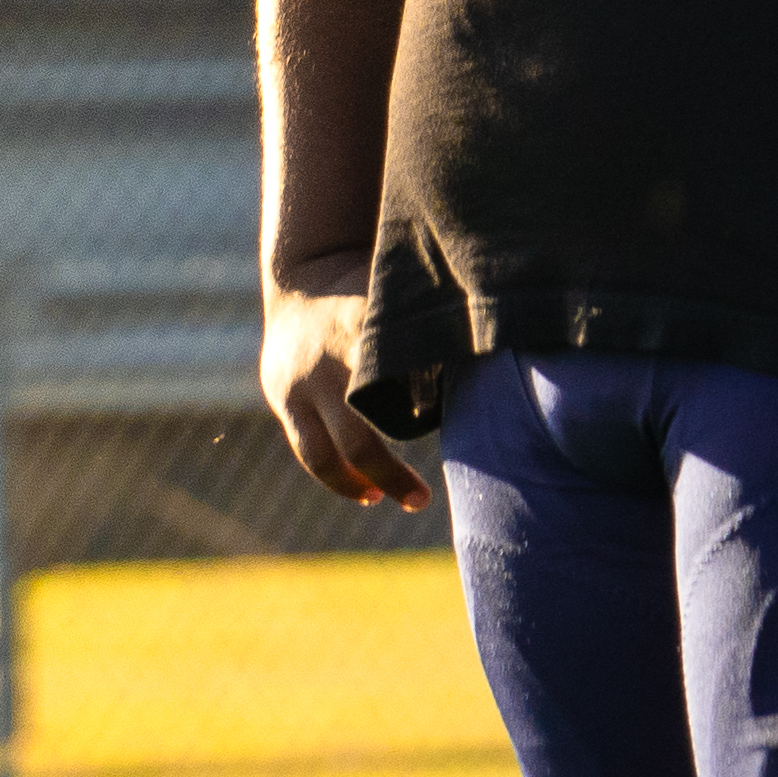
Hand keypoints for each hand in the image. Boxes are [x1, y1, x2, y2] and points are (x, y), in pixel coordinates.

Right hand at [261, 248, 432, 509]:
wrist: (302, 276)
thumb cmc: (375, 284)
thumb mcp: (398, 287)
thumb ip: (429, 319)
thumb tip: (493, 344)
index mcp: (361, 322)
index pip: (392, 374)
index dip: (421, 402)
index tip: (450, 432)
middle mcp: (328, 359)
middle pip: (357, 431)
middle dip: (389, 471)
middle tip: (422, 500)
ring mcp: (301, 384)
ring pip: (324, 452)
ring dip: (356, 484)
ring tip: (390, 500)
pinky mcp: (284, 399)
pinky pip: (308, 449)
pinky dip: (335, 476)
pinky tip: (365, 492)